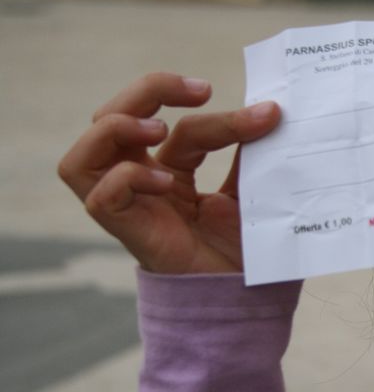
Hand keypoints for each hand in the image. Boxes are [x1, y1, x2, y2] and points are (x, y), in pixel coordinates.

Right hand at [58, 72, 279, 273]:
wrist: (250, 301)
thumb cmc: (247, 251)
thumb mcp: (253, 194)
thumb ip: (251, 156)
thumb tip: (270, 109)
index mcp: (172, 171)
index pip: (179, 125)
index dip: (215, 110)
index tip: (266, 111)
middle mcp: (143, 184)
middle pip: (112, 118)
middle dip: (149, 90)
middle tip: (201, 90)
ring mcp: (131, 207)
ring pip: (85, 154)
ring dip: (118, 127)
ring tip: (162, 129)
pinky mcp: (128, 232)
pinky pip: (101, 196)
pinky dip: (128, 177)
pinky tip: (167, 184)